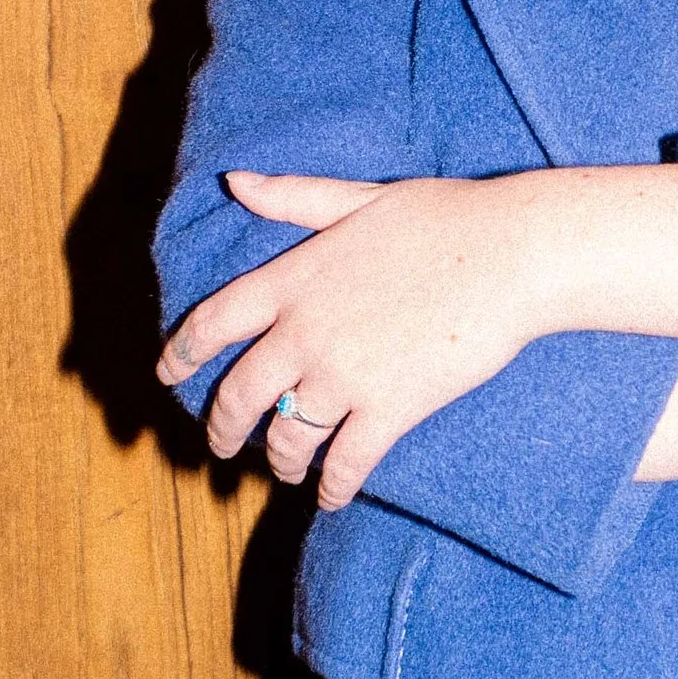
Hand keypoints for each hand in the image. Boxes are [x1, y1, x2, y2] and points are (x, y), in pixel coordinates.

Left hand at [156, 167, 554, 501]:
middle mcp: (304, 333)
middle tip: (219, 446)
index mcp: (292, 280)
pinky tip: (331, 497)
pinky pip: (345, 464)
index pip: (212, 324)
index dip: (181, 354)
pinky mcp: (389, 410)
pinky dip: (332, 487)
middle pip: (238, 396)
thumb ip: (293, 198)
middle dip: (221, 428)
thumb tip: (236, 181)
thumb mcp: (357, 199)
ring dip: (280, 461)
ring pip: (288, 438)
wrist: (510, 253)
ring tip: (284, 469)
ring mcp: (344, 376)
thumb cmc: (441, 217)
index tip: (167, 377)